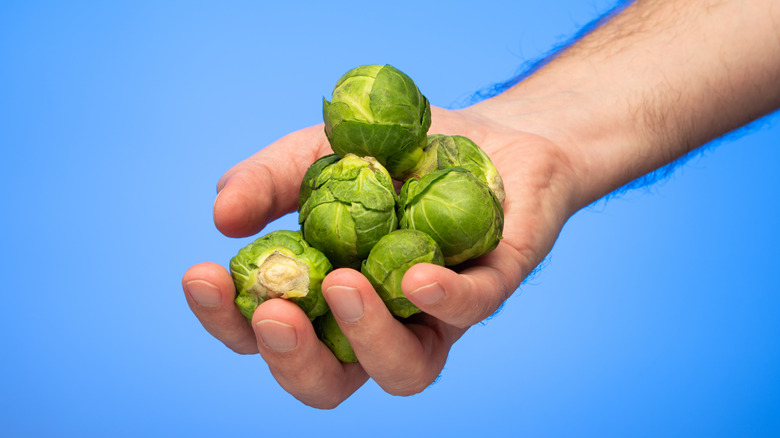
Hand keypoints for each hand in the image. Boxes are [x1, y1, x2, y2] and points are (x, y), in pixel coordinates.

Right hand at [182, 105, 580, 407]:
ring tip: (342, 284)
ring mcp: (437, 314)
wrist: (485, 131)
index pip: (269, 334)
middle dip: (292, 359)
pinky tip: (417, 277)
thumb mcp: (317, 153)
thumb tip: (220, 215)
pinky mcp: (493, 284)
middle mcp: (380, 321)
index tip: (202, 276)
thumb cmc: (393, 155)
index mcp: (327, 298)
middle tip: (274, 313)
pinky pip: (472, 309)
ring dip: (367, 337)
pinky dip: (444, 298)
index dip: (229, 322)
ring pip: (403, 370)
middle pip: (329, 381)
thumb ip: (269, 181)